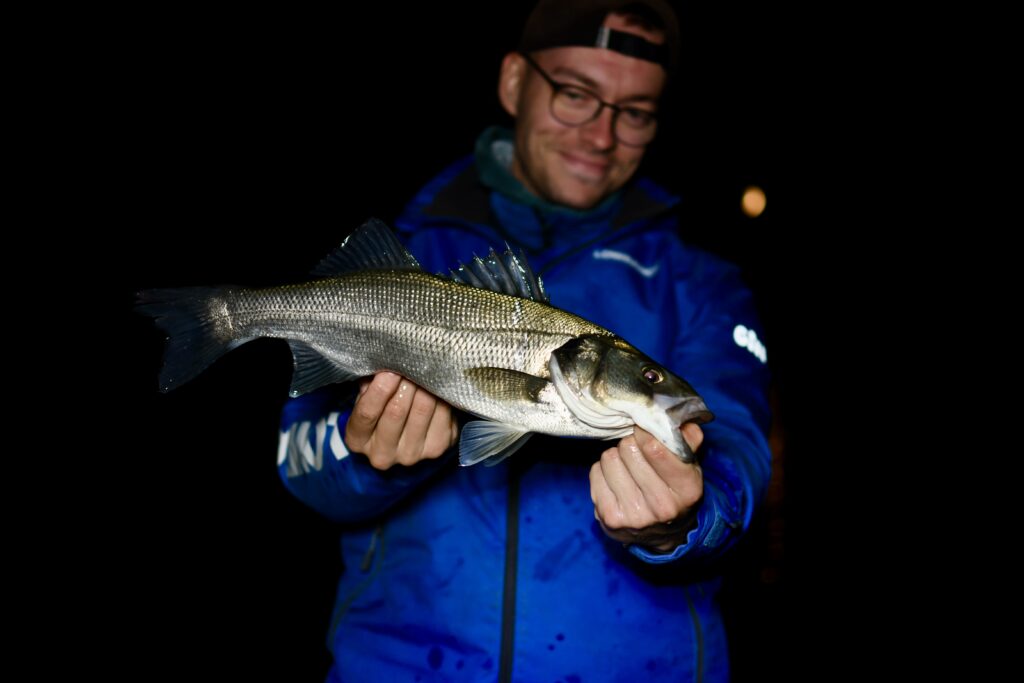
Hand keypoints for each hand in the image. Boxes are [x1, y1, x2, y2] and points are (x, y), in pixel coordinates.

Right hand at [344, 372, 457, 469]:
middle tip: (411, 362)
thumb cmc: (381, 409)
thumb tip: (385, 362)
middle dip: (405, 382)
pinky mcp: (437, 448)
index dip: (379, 389)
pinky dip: (441, 394)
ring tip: (425, 368)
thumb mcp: (366, 398)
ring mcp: (411, 454)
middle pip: (396, 411)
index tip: (389, 370)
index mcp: (357, 440)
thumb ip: (370, 384)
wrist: (406, 436)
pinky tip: (438, 383)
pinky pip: (443, 413)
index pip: (366, 413)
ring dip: (425, 384)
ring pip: (422, 410)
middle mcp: (383, 454)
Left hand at [590, 424, 703, 552]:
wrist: (664, 533)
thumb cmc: (675, 490)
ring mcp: (635, 516)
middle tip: (636, 451)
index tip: (643, 431)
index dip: (644, 432)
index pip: (655, 448)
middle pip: (629, 449)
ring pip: (610, 459)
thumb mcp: (690, 467)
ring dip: (616, 457)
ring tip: (626, 467)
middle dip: (630, 444)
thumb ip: (688, 440)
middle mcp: (663, 507)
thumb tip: (677, 419)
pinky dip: (603, 471)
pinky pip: (595, 473)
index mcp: (688, 490)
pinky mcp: (611, 519)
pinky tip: (616, 480)